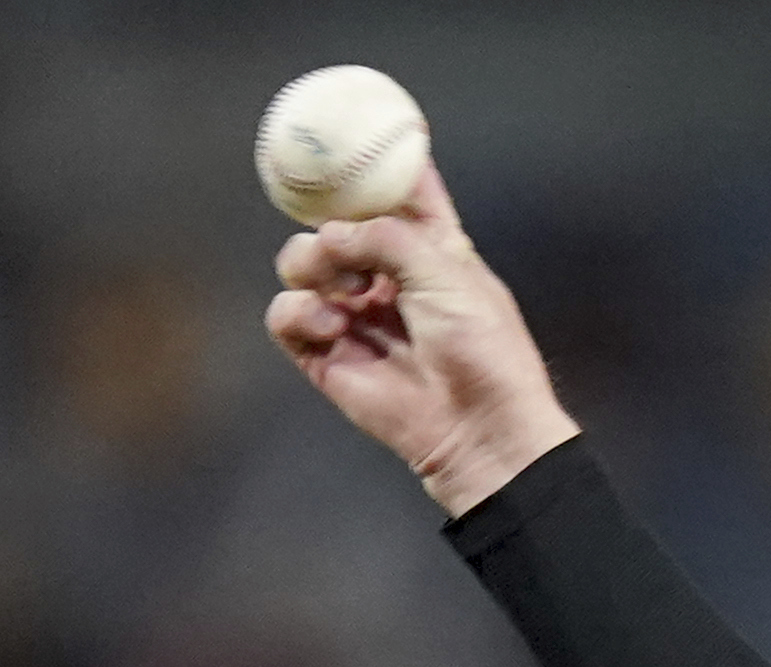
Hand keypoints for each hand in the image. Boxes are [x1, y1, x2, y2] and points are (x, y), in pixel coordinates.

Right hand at [264, 165, 576, 513]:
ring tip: (344, 289)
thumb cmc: (483, 350)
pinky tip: (331, 326)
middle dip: (330, 218)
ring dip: (310, 262)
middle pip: (337, 222)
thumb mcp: (447, 272)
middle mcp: (392, 278)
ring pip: (302, 261)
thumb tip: (329, 235)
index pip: (403, 196)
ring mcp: (356, 314)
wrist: (479, 429)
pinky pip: (287, 312)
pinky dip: (298, 312)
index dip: (379, 165)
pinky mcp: (327, 353)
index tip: (359, 134)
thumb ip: (386, 237)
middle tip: (339, 228)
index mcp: (435, 252)